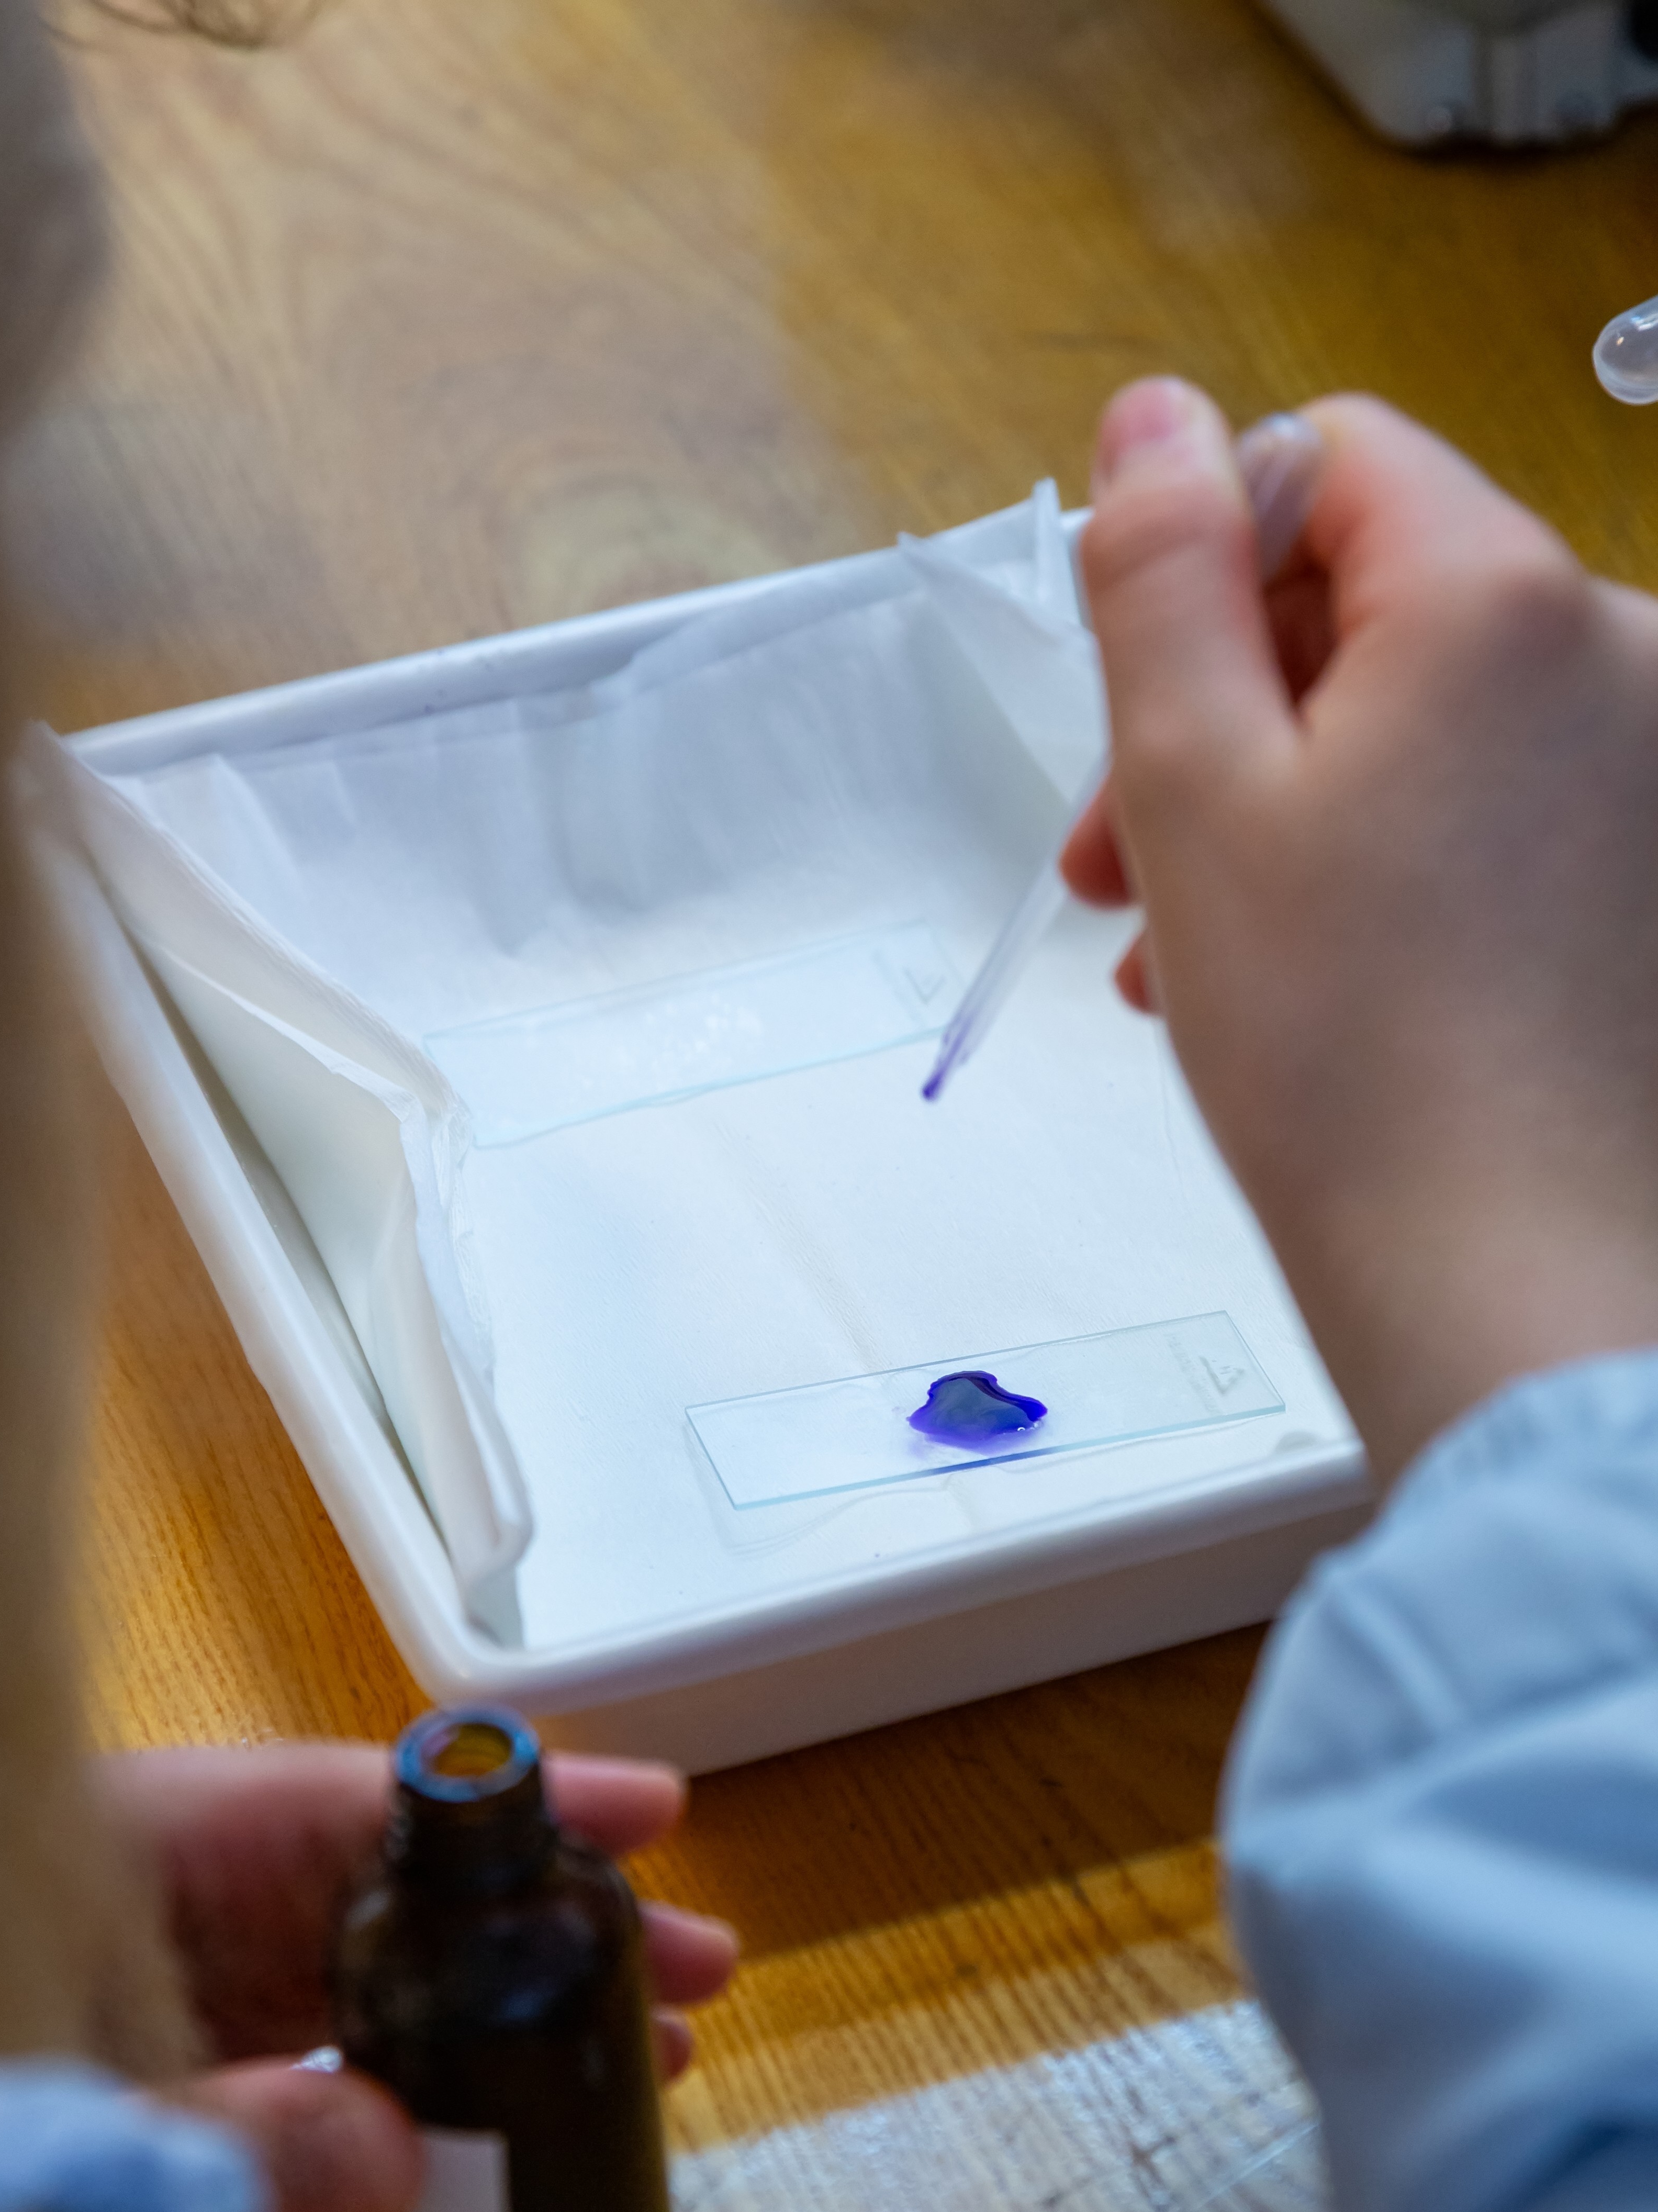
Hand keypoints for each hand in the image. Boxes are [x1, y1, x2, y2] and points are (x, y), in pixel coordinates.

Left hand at [98, 1744, 737, 2211]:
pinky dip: (426, 2087)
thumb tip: (406, 2157)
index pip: (360, 1800)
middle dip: (552, 1919)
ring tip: (659, 2051)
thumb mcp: (63, 2093)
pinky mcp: (179, 2076)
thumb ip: (217, 2125)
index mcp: (144, 1850)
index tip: (652, 1808)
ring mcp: (180, 1990)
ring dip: (513, 2011)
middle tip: (701, 1962)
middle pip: (407, 1889)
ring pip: (385, 1978)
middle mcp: (181, 1904)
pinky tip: (505, 2135)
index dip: (512, 1800)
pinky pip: (328, 2058)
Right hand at [1065, 378, 1657, 1479]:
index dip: (1205, 559)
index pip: (1334, 461)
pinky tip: (1307, 985)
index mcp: (1499, 597)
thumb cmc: (1342, 1050)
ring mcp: (1656, 774)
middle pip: (1380, 602)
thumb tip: (1155, 417)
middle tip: (1117, 868)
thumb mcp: (1192, 783)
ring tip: (1195, 960)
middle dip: (1228, 716)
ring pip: (1429, 727)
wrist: (1515, 1283)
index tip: (1132, 704)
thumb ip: (1159, 572)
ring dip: (1289, 814)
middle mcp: (1620, 656)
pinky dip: (1390, 868)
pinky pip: (1501, 814)